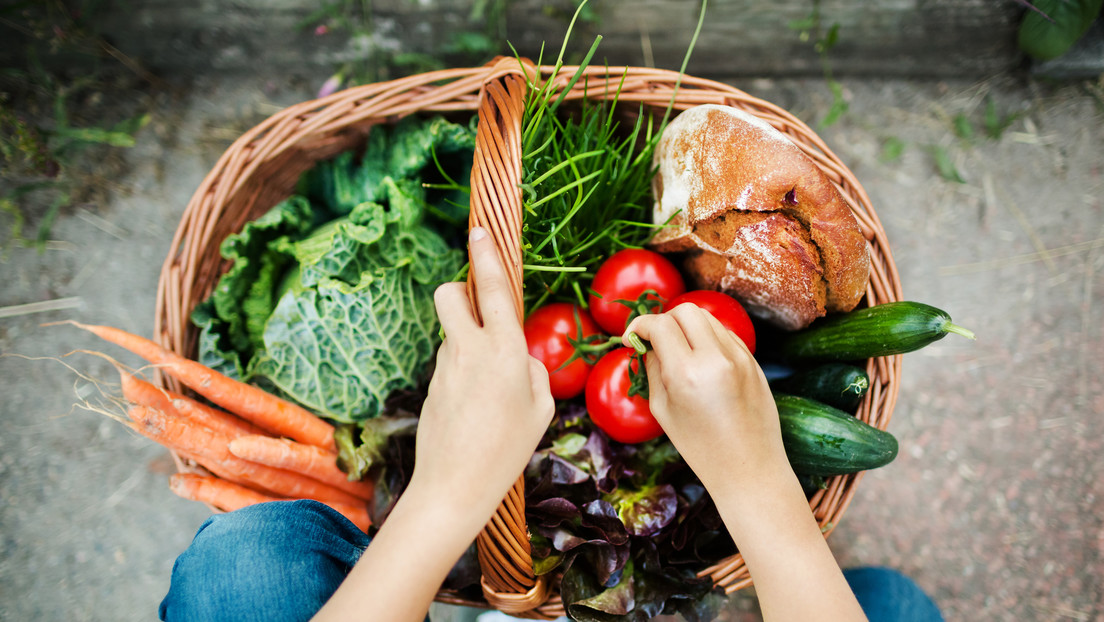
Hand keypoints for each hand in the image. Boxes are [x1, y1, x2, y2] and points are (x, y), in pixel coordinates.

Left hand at [314, 228, 554, 621]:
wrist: (453, 486)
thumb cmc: (506, 450)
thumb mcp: (539, 409)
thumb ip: (533, 372)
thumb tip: (520, 357)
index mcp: (504, 351)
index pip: (492, 290)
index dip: (486, 257)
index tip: (479, 231)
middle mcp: (469, 350)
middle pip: (450, 294)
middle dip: (458, 289)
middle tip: (476, 308)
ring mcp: (444, 367)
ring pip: (453, 334)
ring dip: (468, 344)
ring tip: (489, 395)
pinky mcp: (431, 385)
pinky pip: (450, 365)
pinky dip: (463, 375)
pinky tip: (474, 412)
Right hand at [623, 304, 788, 496]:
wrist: (749, 467)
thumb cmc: (700, 447)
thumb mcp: (663, 410)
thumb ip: (653, 369)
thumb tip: (647, 343)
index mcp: (687, 373)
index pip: (659, 325)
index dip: (639, 326)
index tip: (631, 339)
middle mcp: (716, 358)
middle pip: (685, 311)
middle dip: (664, 320)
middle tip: (656, 341)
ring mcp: (739, 357)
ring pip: (707, 318)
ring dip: (687, 327)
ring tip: (679, 352)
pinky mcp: (753, 361)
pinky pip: (725, 334)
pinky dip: (708, 338)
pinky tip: (702, 361)